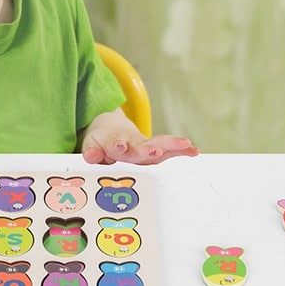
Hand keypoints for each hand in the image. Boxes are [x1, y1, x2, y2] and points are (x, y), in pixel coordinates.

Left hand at [81, 110, 198, 165]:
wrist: (111, 129)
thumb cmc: (102, 142)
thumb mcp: (92, 145)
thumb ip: (92, 151)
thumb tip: (90, 156)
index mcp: (114, 144)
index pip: (115, 145)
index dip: (117, 146)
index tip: (119, 146)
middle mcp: (132, 144)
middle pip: (140, 147)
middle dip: (147, 149)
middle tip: (154, 149)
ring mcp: (145, 146)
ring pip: (159, 144)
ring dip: (171, 145)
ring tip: (185, 144)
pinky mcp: (155, 149)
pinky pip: (170, 149)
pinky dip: (181, 150)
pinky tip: (194, 150)